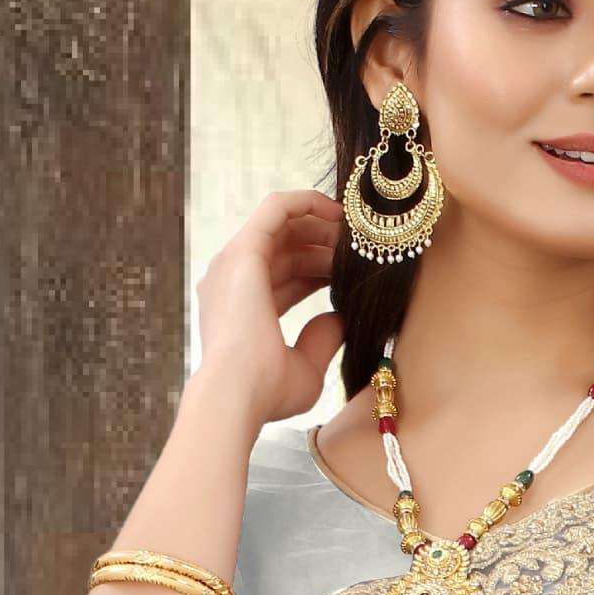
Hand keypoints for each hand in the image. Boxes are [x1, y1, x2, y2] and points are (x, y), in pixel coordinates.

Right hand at [192, 188, 348, 428]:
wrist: (237, 392)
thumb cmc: (266, 391)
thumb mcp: (305, 368)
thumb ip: (321, 339)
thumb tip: (341, 318)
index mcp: (243, 309)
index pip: (286, 277)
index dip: (320, 271)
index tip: (352, 273)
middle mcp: (233, 280)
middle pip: (285, 249)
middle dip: (324, 246)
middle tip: (360, 250)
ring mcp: (234, 262)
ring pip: (283, 226)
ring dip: (321, 224)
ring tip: (356, 232)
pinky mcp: (243, 248)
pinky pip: (277, 208)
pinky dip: (306, 202)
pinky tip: (338, 211)